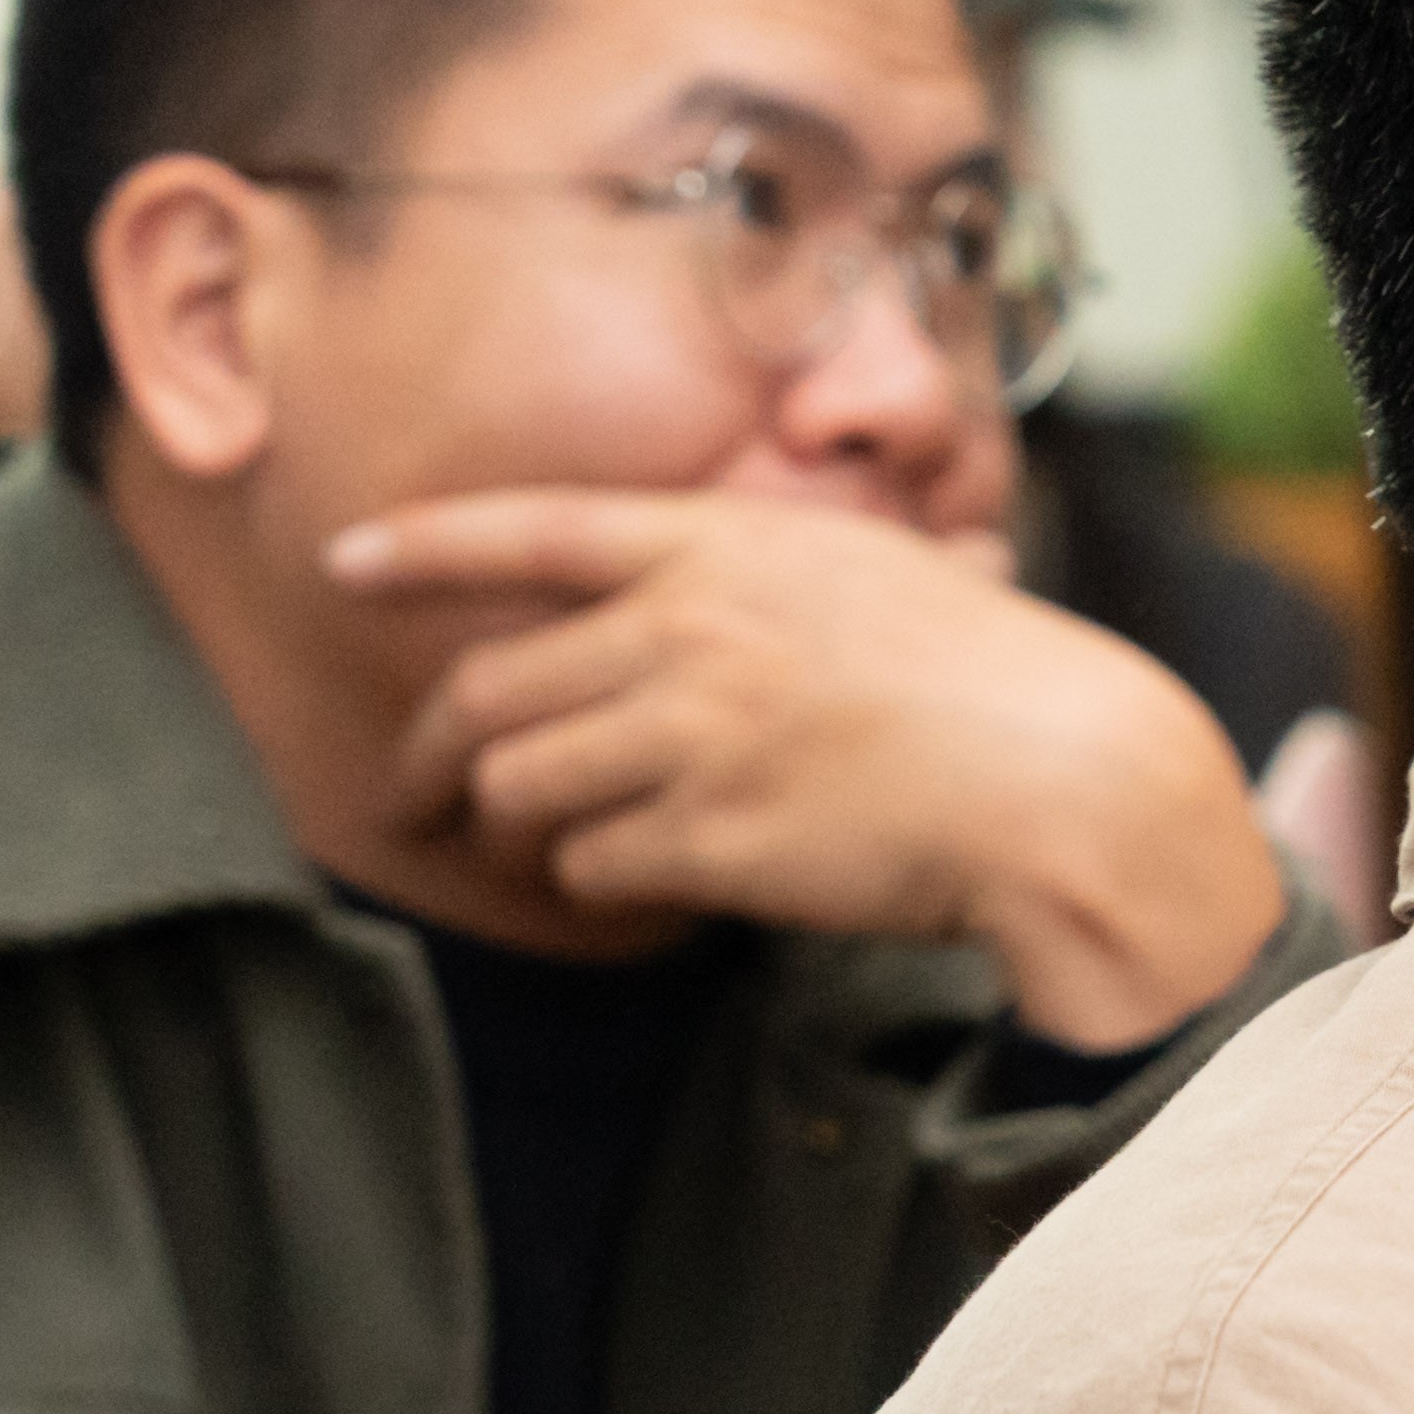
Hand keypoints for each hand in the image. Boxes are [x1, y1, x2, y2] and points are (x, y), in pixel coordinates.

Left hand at [337, 490, 1284, 1045]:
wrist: (1068, 783)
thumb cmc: (1007, 681)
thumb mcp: (897, 571)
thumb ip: (805, 572)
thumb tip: (814, 573)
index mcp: (728, 548)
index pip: (531, 530)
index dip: (424, 548)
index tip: (345, 565)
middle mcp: (691, 632)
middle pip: (487, 689)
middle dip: (427, 753)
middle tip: (407, 792)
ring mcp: (696, 735)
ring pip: (520, 786)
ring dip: (509, 827)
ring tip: (524, 849)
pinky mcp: (714, 837)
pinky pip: (593, 865)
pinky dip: (594, 881)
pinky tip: (631, 883)